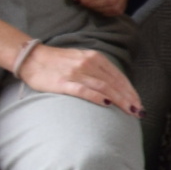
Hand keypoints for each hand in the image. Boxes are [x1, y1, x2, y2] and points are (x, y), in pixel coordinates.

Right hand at [18, 42, 142, 115]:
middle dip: (129, 98)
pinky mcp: (63, 82)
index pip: (119, 76)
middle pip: (114, 83)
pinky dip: (97, 96)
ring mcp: (76, 73)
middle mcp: (88, 64)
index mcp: (95, 58)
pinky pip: (83, 90)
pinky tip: (107, 103)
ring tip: (129, 110)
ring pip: (104, 87)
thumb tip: (115, 86)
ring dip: (119, 99)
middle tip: (139, 111)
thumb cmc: (58, 61)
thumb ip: (98, 70)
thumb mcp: (82, 58)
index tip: (139, 103)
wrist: (31, 58)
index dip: (131, 90)